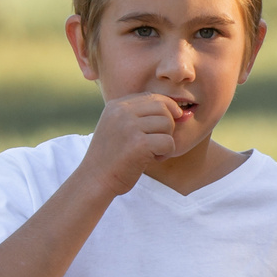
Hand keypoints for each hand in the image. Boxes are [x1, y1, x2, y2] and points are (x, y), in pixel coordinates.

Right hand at [81, 92, 196, 195]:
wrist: (95, 179)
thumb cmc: (111, 157)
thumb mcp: (119, 128)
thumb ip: (141, 116)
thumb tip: (181, 111)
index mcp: (116, 105)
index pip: (152, 97)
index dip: (166, 109)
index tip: (167, 126)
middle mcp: (122, 112)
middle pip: (162, 107)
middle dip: (167, 125)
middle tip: (158, 142)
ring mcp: (129, 127)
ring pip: (168, 124)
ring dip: (166, 140)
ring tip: (152, 152)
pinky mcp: (139, 144)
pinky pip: (168, 142)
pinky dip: (166, 153)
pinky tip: (153, 160)